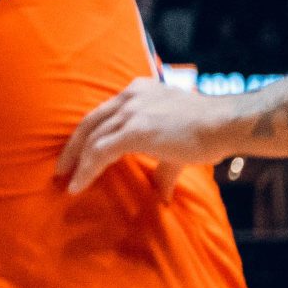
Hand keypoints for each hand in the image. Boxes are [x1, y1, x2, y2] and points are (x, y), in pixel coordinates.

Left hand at [58, 77, 228, 197]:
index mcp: (137, 92)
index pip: (103, 113)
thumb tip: (163, 195)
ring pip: (92, 137)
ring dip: (76, 161)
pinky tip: (79, 184)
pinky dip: (87, 169)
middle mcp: (129, 96)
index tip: (77, 152)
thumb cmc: (209, 132)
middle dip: (72, 146)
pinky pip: (100, 151)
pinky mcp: (135, 129)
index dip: (88, 134)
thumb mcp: (178, 144)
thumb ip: (164, 166)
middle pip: (90, 122)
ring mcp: (131, 111)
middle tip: (61, 168)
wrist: (226, 123)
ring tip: (67, 180)